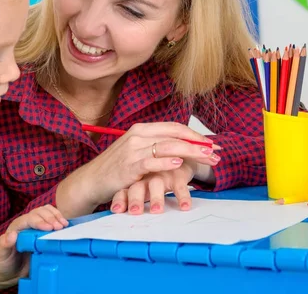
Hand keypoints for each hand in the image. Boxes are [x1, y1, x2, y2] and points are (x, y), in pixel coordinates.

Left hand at [0, 205, 67, 280]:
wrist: (10, 270)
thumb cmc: (4, 262)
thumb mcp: (1, 255)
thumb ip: (4, 245)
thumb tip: (12, 235)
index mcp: (17, 226)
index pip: (29, 219)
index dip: (40, 221)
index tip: (49, 228)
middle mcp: (27, 223)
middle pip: (40, 212)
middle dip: (51, 218)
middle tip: (60, 227)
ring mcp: (36, 226)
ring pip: (47, 212)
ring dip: (56, 216)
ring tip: (64, 225)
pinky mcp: (44, 231)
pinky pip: (52, 219)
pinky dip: (59, 219)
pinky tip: (66, 226)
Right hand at [58, 122, 219, 214]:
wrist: (91, 180)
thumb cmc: (115, 168)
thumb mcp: (135, 151)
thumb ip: (154, 147)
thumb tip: (180, 148)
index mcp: (141, 130)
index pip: (174, 127)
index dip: (195, 135)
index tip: (212, 144)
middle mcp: (137, 135)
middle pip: (175, 135)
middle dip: (199, 143)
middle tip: (216, 152)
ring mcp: (132, 149)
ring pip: (168, 146)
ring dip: (191, 151)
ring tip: (207, 157)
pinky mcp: (129, 165)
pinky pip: (151, 161)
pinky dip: (166, 161)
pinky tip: (180, 163)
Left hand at [111, 160, 196, 213]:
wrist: (179, 157)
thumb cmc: (157, 174)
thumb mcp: (142, 184)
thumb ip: (129, 195)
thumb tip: (115, 210)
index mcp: (134, 178)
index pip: (123, 190)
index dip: (119, 200)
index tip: (116, 210)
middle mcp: (146, 176)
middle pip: (137, 188)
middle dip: (135, 199)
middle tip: (135, 212)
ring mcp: (161, 173)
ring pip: (156, 185)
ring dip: (155, 198)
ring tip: (156, 211)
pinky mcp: (178, 174)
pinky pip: (180, 186)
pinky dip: (182, 196)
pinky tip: (185, 206)